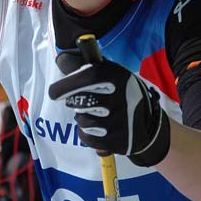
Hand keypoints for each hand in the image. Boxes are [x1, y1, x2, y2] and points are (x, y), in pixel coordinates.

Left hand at [48, 50, 169, 165]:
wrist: (146, 122)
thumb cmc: (120, 93)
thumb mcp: (110, 73)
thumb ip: (86, 67)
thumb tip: (61, 59)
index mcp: (119, 77)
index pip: (89, 78)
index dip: (67, 85)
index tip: (54, 93)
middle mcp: (121, 98)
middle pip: (81, 102)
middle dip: (75, 103)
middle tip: (81, 101)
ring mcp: (121, 121)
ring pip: (83, 121)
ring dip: (82, 118)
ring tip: (94, 114)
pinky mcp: (119, 140)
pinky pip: (87, 137)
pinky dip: (86, 134)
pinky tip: (96, 128)